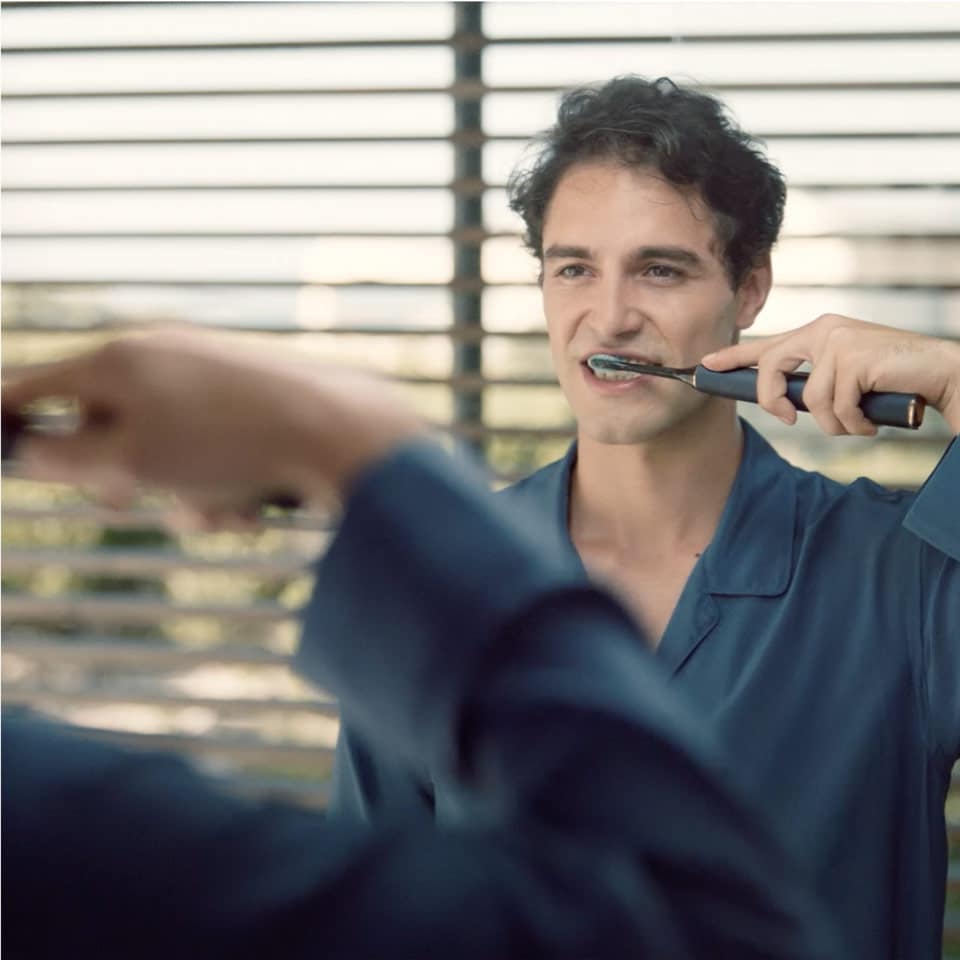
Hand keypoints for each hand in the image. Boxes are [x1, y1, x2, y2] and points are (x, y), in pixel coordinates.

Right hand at [1, 330, 425, 518]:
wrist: (335, 432)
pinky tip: (253, 502)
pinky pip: (213, 450)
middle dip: (121, 475)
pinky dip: (222, 482)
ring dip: (185, 492)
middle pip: (107, 425)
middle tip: (131, 497)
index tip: (4, 447)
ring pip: (168, 451)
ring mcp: (209, 375)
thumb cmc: (227, 444)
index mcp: (119, 360)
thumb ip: (70, 458)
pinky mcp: (251, 398)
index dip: (9, 419)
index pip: (37, 384)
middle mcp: (162, 356)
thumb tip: (38, 449)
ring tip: (223, 506)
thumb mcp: (132, 461)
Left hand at [701, 315, 959, 434]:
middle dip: (773, 402)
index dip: (733, 357)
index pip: (766, 345)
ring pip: (810, 400)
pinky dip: (853, 424)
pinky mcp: (854, 358)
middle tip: (789, 420)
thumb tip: (785, 405)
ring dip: (835, 423)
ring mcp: (839, 341)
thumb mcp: (844, 379)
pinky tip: (871, 419)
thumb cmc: (891, 382)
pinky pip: (835, 407)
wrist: (941, 374)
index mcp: (818, 332)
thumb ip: (813, 383)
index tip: (704, 366)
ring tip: (858, 421)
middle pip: (771, 369)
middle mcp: (824, 330)